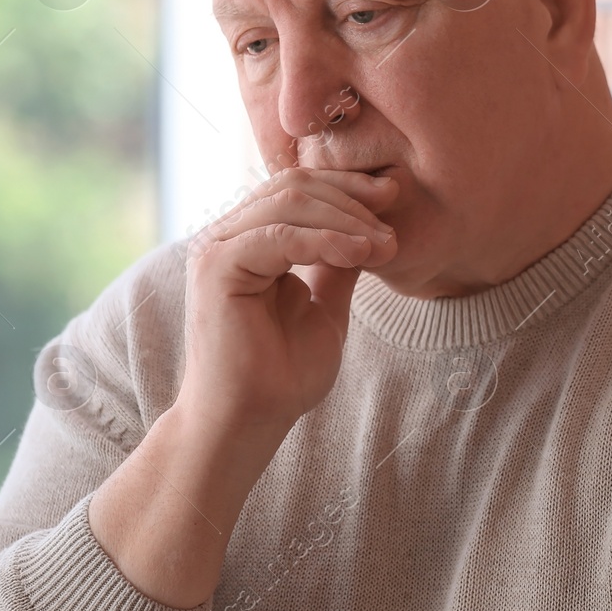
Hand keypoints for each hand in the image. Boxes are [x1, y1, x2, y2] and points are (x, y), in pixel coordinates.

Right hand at [88, 167, 398, 610]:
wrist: (248, 424)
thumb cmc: (282, 376)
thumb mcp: (326, 309)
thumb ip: (339, 266)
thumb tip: (372, 230)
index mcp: (250, 240)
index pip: (299, 189)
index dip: (347, 186)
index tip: (394, 194)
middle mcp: (228, 237)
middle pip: (294, 186)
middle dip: (351, 195)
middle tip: (395, 214)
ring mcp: (218, 250)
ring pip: (288, 203)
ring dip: (346, 219)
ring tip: (385, 244)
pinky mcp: (217, 269)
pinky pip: (278, 236)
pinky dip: (326, 240)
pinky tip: (362, 254)